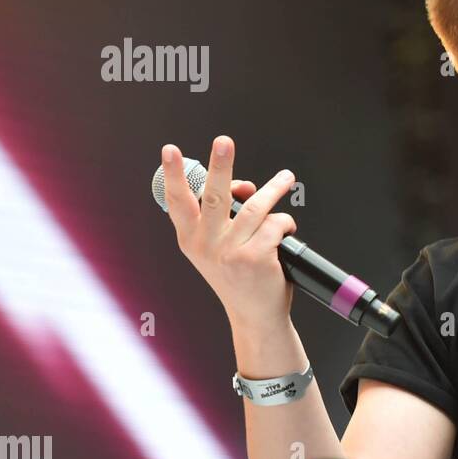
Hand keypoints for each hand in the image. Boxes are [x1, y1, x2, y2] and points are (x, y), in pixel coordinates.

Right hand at [159, 135, 297, 330]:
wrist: (255, 317)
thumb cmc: (240, 277)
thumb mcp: (220, 248)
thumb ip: (226, 216)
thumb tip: (243, 186)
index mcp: (191, 240)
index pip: (178, 202)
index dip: (173, 175)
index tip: (169, 151)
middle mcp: (207, 245)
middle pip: (215, 197)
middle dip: (221, 166)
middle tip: (224, 141)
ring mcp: (231, 252)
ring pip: (256, 207)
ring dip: (275, 188)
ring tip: (286, 177)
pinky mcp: (256, 257)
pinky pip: (276, 224)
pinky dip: (286, 223)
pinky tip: (287, 230)